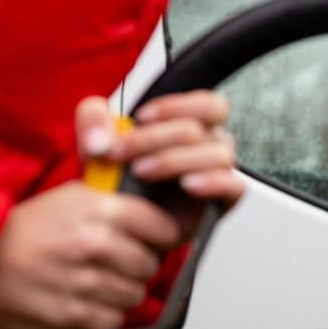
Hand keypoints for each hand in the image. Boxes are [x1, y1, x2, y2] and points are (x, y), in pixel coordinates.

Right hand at [0, 94, 243, 328]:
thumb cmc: (21, 228)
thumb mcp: (71, 196)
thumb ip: (115, 202)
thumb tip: (159, 213)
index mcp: (100, 210)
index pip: (162, 228)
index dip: (162, 236)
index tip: (157, 240)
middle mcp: (94, 244)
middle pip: (150, 265)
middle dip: (139, 266)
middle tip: (120, 264)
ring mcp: (82, 282)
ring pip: (134, 295)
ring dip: (121, 292)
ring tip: (98, 283)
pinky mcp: (68, 315)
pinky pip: (111, 322)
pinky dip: (103, 316)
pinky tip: (86, 302)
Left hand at [110, 89, 244, 237]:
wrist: (117, 223)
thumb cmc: (117, 180)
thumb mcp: (97, 144)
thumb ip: (94, 121)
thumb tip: (100, 136)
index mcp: (193, 126)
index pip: (208, 105)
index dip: (178, 107)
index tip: (141, 117)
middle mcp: (210, 147)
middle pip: (200, 130)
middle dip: (155, 138)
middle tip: (121, 152)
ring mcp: (218, 174)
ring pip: (218, 155)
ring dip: (176, 160)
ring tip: (142, 171)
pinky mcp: (221, 203)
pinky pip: (233, 187)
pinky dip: (212, 182)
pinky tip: (187, 185)